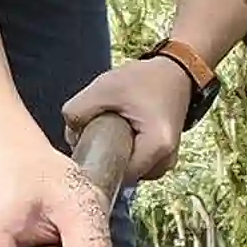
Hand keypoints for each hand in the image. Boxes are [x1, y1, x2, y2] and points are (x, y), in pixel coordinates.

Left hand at [64, 55, 193, 183]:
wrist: (177, 72)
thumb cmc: (145, 79)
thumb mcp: (105, 88)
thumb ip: (77, 111)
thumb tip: (70, 137)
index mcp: (156, 147)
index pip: (115, 174)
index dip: (96, 160)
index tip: (87, 140)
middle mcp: (166, 161)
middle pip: (122, 174)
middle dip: (105, 156)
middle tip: (98, 129)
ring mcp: (166, 162)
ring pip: (128, 170)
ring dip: (115, 154)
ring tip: (112, 127)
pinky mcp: (163, 158)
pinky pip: (136, 163)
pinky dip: (125, 151)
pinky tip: (121, 132)